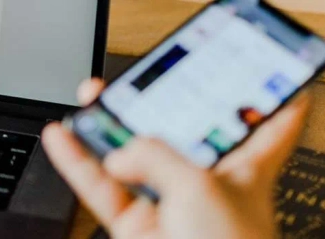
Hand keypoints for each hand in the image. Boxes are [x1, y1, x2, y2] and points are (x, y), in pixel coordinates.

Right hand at [42, 78, 309, 238]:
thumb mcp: (199, 184)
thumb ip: (155, 155)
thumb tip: (118, 156)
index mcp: (242, 169)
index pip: (262, 126)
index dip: (262, 98)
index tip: (253, 75)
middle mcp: (203, 184)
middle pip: (177, 134)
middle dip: (155, 105)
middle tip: (136, 81)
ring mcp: (166, 205)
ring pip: (130, 159)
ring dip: (106, 130)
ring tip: (89, 100)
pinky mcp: (135, 227)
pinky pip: (100, 189)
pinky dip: (78, 164)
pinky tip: (62, 139)